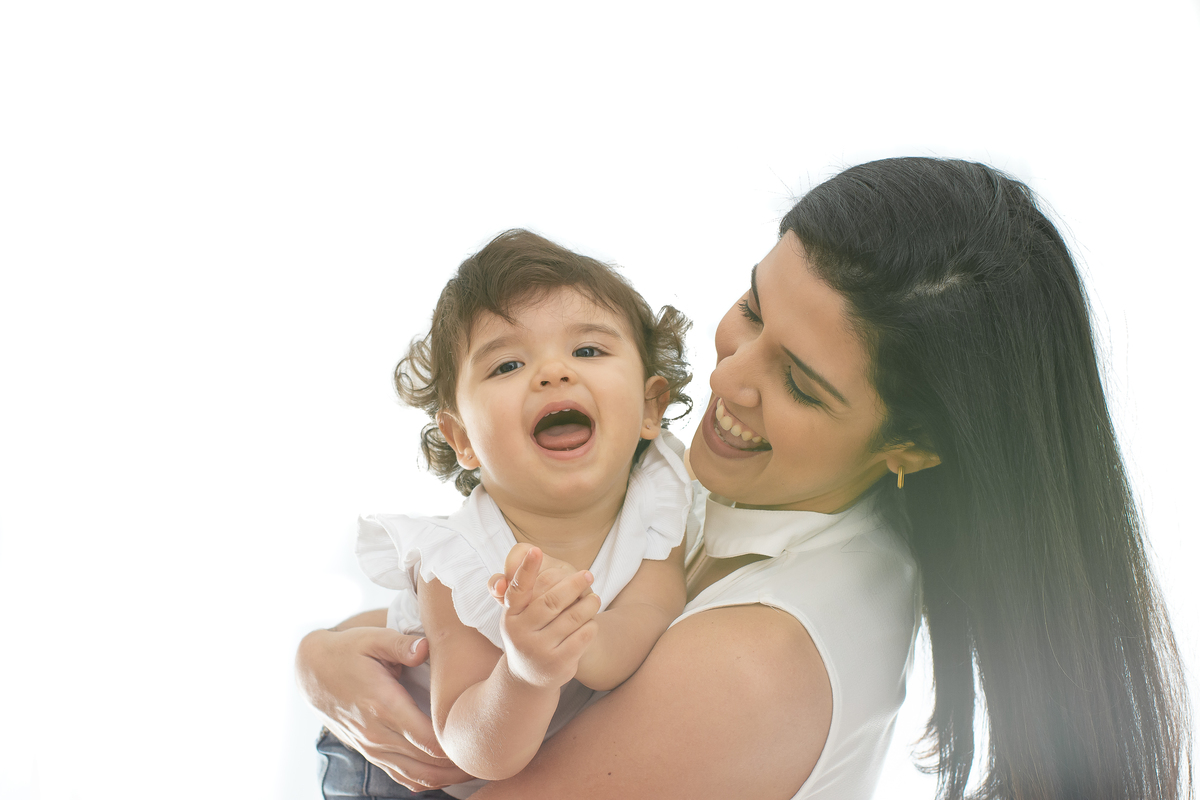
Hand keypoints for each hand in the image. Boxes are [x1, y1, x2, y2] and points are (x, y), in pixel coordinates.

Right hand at [295, 625, 472, 789]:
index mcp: (382, 704)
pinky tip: (446, 775)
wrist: (310, 672)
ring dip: (445, 779)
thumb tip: (425, 648)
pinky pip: (399, 776)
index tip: (481, 739)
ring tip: (474, 770)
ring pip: (414, 776)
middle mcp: (376, 732)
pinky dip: (425, 781)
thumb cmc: (347, 651)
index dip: (455, 747)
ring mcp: (371, 746)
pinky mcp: (369, 751)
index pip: (426, 739)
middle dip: (458, 765)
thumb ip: (400, 644)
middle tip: (490, 758)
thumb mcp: (371, 638)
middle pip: (425, 764)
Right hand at [496, 546, 601, 688]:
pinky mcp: (558, 663)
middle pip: (552, 601)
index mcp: (510, 615)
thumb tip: (526, 553)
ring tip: (596, 598)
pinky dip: (591, 624)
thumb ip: (521, 588)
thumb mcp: (517, 614)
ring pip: (572, 618)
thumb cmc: (527, 632)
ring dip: (589, 604)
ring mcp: (539, 650)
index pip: (518, 589)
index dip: (527, 569)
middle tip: (588, 574)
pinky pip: (583, 635)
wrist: (528, 677)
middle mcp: (521, 633)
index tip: (536, 549)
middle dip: (573, 584)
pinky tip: (591, 621)